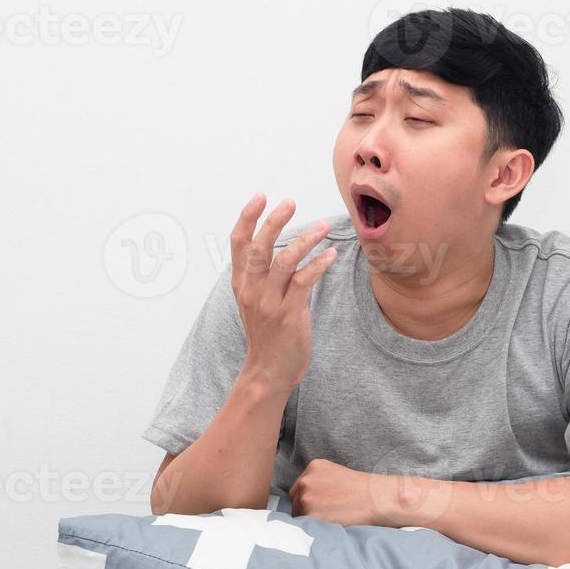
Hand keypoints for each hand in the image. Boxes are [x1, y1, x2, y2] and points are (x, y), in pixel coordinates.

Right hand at [230, 192, 337, 394]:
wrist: (268, 372)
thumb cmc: (267, 334)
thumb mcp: (254, 301)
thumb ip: (260, 276)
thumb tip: (278, 247)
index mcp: (241, 284)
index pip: (238, 244)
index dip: (247, 217)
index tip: (261, 197)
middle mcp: (251, 290)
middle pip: (259, 247)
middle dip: (274, 221)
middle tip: (289, 202)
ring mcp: (268, 303)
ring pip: (283, 261)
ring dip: (305, 240)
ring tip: (323, 226)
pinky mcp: (288, 315)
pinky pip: (304, 282)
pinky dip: (318, 265)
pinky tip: (331, 255)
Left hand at [287, 459, 402, 528]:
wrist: (377, 499)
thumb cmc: (362, 489)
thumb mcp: (336, 473)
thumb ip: (318, 481)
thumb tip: (304, 497)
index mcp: (313, 467)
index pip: (299, 488)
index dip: (308, 499)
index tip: (321, 505)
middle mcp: (306, 481)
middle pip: (296, 502)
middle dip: (307, 509)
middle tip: (328, 513)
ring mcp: (306, 498)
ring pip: (300, 515)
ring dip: (311, 520)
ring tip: (332, 518)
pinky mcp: (311, 515)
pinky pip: (307, 526)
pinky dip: (316, 528)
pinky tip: (331, 524)